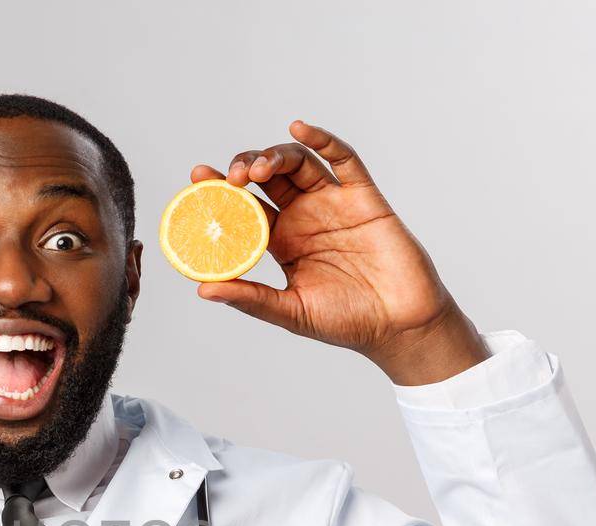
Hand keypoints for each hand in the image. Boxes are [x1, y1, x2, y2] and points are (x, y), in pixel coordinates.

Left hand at [194, 121, 488, 385]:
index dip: (221, 188)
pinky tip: (300, 130)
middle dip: (246, 168)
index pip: (244, 206)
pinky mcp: (363, 197)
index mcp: (281, 241)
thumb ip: (250, 298)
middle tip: (230, 177)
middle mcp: (303, 217)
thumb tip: (202, 290)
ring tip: (257, 169)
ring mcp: (333, 204)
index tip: (197, 175)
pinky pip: (344, 161)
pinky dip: (323, 141)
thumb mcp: (290, 312)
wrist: (398, 326)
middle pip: (268, 178)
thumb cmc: (345, 322)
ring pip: (299, 164)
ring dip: (275, 156)